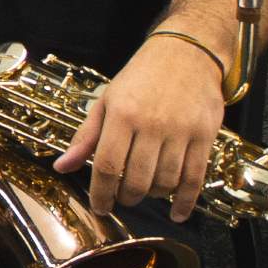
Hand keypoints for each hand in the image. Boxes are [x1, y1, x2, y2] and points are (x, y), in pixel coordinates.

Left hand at [56, 31, 227, 222]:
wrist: (187, 54)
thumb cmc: (142, 78)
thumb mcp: (107, 101)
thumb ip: (86, 137)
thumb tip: (62, 166)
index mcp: (122, 114)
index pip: (108, 165)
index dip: (102, 193)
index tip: (100, 206)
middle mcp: (152, 124)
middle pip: (137, 179)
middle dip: (127, 197)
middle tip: (123, 198)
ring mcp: (181, 131)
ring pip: (165, 182)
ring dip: (153, 196)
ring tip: (146, 192)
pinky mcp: (205, 136)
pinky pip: (195, 178)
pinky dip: (185, 201)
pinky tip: (177, 213)